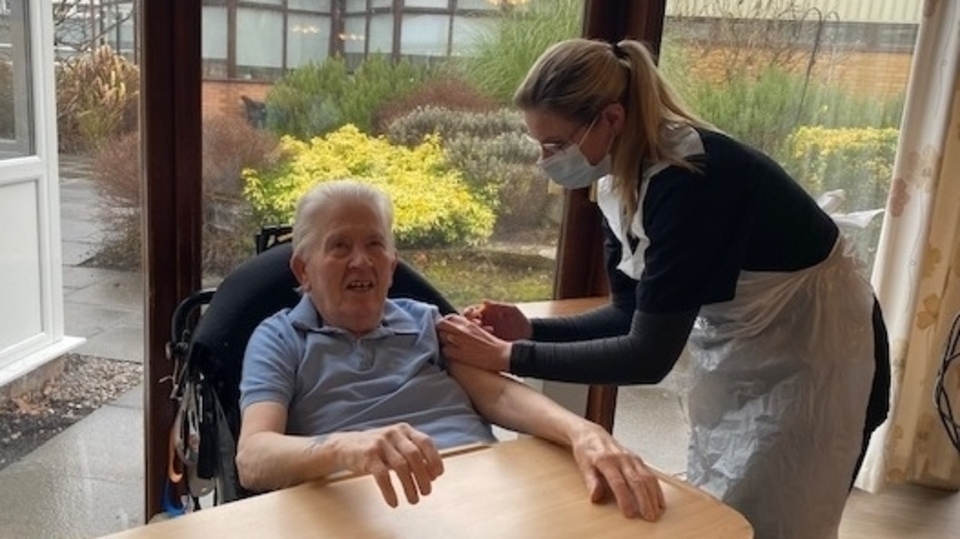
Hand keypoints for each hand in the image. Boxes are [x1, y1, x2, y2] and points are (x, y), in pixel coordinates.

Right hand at [326, 423, 443, 507]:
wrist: (345, 446)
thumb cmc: (377, 449)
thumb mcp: (396, 447)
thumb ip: (413, 457)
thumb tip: (432, 475)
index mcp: (404, 430)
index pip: (425, 442)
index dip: (434, 458)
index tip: (438, 475)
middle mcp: (393, 434)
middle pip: (414, 455)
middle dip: (423, 476)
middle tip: (427, 492)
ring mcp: (380, 443)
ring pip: (401, 466)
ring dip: (410, 486)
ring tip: (413, 500)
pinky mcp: (368, 455)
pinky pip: (382, 476)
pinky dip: (390, 491)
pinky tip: (394, 502)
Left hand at [437, 314, 511, 371]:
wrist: (500, 354)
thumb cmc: (492, 344)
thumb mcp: (479, 329)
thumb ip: (467, 327)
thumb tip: (457, 328)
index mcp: (468, 323)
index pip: (449, 317)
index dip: (445, 323)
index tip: (447, 328)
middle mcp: (462, 330)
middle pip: (441, 326)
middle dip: (441, 331)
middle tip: (444, 337)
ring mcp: (459, 342)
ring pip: (441, 338)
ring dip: (444, 342)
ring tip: (450, 347)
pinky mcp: (459, 354)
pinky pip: (445, 351)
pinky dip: (447, 353)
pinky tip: (453, 355)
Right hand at [461, 300, 531, 340]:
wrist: (529, 333)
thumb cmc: (519, 319)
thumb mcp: (511, 310)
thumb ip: (498, 305)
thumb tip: (484, 301)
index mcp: (486, 313)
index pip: (471, 311)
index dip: (469, 312)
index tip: (473, 314)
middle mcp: (483, 322)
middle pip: (468, 322)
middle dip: (469, 322)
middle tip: (478, 323)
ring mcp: (485, 333)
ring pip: (472, 332)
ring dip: (475, 331)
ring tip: (488, 330)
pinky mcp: (489, 342)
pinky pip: (480, 341)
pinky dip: (480, 340)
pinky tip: (488, 338)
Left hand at [570, 426, 665, 520]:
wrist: (592, 434)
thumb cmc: (587, 451)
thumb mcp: (583, 466)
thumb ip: (591, 482)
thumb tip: (595, 497)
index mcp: (607, 461)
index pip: (618, 482)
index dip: (625, 499)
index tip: (629, 513)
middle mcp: (622, 459)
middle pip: (637, 481)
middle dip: (645, 500)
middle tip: (649, 517)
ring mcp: (632, 459)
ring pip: (647, 478)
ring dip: (654, 496)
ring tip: (657, 512)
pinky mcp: (638, 460)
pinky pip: (650, 475)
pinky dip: (657, 489)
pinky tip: (659, 501)